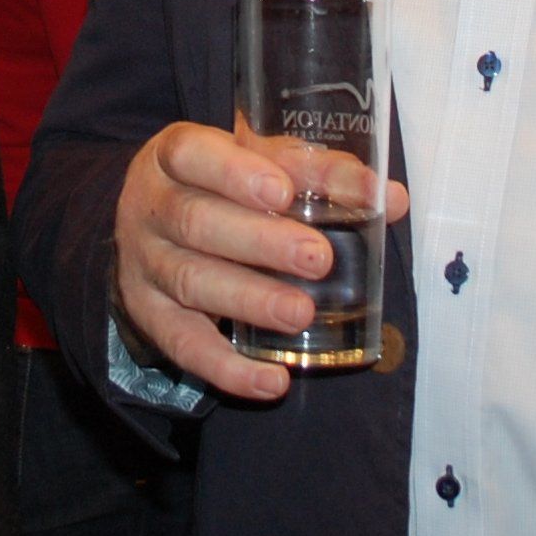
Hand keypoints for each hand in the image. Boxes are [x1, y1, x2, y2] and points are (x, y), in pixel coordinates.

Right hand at [112, 120, 407, 401]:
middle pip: (195, 221)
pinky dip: (227, 368)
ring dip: (249, 300)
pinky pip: (183, 346)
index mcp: (175, 156)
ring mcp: (143, 263)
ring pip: (190, 282)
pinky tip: (272, 381)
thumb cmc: (220, 186)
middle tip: (318, 259)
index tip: (282, 192)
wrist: (151, 226)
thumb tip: (391, 198)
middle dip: (259, 242)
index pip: (193, 154)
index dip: (234, 172)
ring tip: (300, 314)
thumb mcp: (258, 164)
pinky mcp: (149, 316)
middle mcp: (151, 207)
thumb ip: (320, 175)